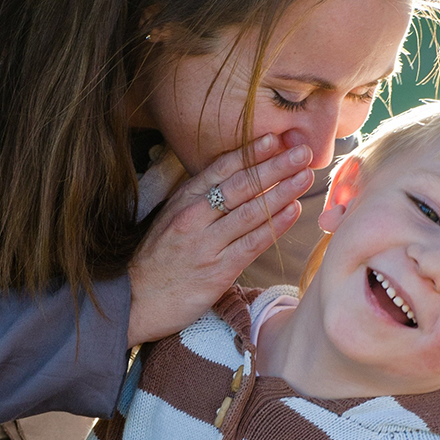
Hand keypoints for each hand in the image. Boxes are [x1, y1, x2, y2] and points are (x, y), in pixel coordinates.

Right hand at [126, 134, 313, 346]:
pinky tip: (293, 210)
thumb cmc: (156, 260)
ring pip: (250, 211)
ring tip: (305, 176)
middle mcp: (194, 216)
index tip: (275, 139)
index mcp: (183, 200)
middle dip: (274, 166)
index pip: (221, 169)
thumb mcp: (169, 219)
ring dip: (282, 191)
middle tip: (302, 152)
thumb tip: (233, 182)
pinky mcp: (217, 270)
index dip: (250, 152)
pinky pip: (252, 242)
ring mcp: (206, 243)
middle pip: (240, 185)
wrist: (135, 300)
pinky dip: (274, 225)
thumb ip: (198, 201)